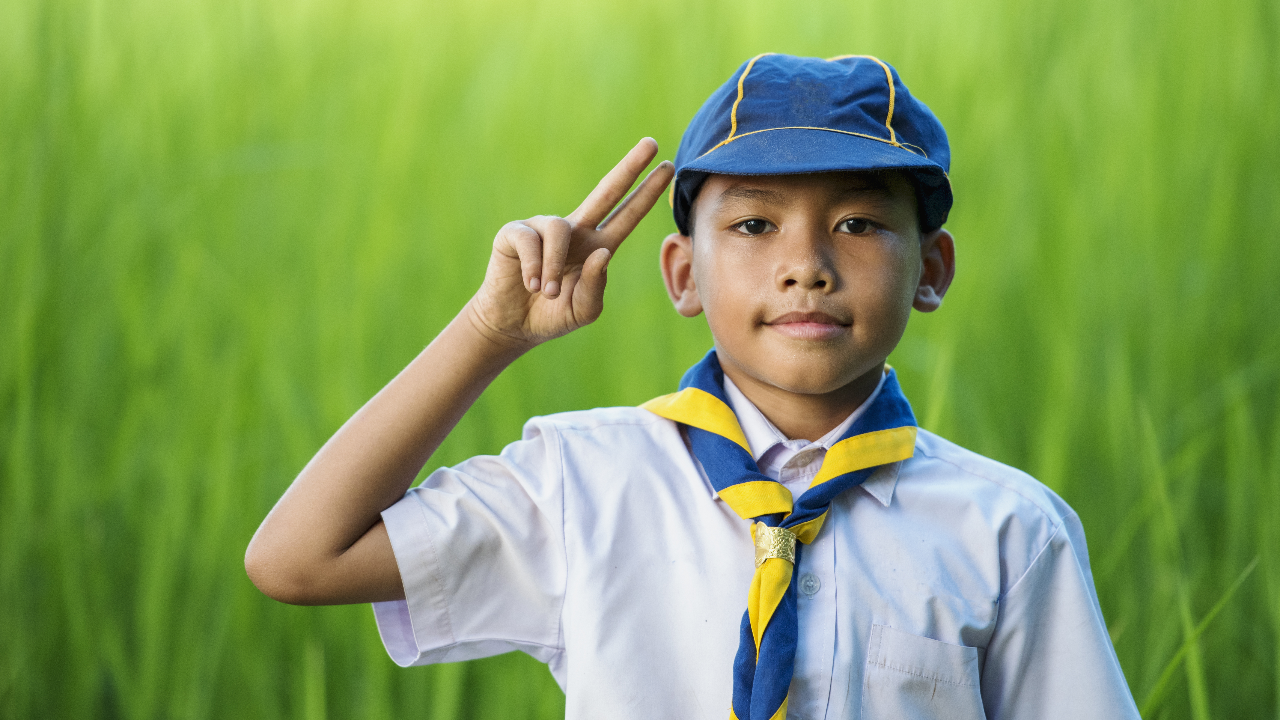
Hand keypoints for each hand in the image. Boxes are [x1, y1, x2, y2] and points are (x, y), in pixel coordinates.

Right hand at [467, 138, 674, 348]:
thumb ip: (596, 286)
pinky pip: (531, 240)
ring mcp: (544, 228)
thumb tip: (603, 252)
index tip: (668, 168)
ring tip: (549, 293)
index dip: (647, 194)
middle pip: (606, 191)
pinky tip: (531, 285)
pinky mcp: (516, 232)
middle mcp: (575, 230)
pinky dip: (535, 266)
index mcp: (597, 246)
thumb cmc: (552, 314)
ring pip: (561, 229)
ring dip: (555, 266)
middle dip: (629, 168)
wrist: (512, 325)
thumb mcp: (584, 309)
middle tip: (651, 143)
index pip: (627, 215)